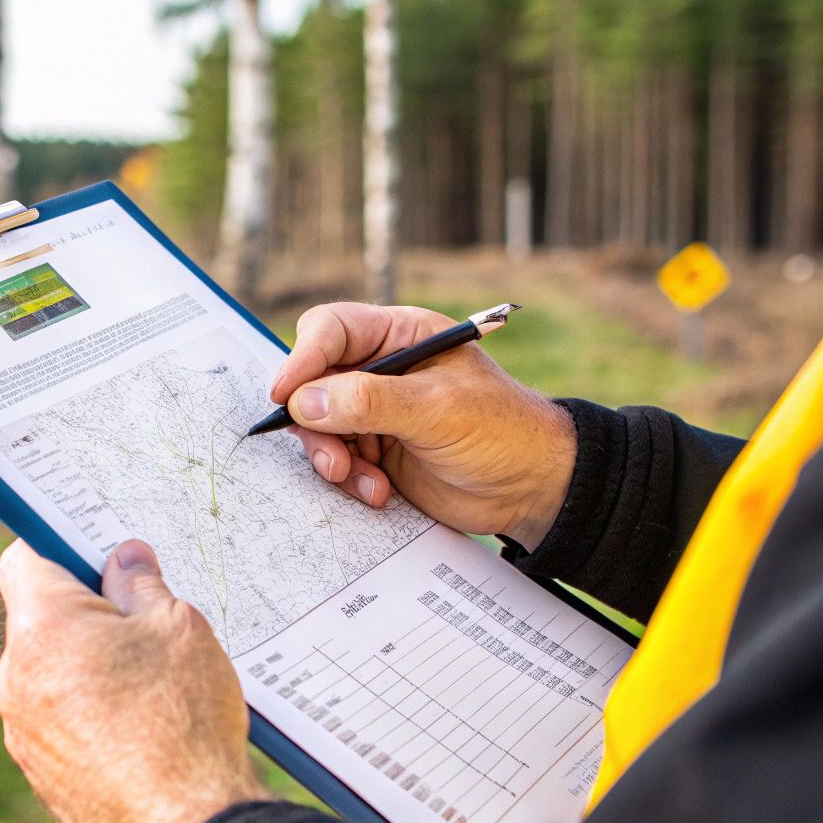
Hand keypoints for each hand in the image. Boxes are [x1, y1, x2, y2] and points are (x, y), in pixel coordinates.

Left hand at [0, 538, 264, 822]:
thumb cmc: (183, 724)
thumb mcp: (177, 628)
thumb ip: (142, 584)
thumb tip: (125, 558)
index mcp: (40, 628)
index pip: (24, 558)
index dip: (60, 544)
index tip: (93, 548)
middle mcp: (14, 679)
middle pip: (38, 619)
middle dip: (85, 612)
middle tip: (142, 621)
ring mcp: (22, 732)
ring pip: (49, 673)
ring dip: (87, 667)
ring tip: (150, 684)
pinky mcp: (40, 774)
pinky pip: (58, 721)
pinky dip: (90, 714)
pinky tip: (141, 727)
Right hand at [270, 303, 575, 550]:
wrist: (534, 490)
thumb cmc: (503, 433)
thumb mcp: (437, 410)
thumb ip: (368, 401)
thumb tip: (305, 401)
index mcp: (401, 336)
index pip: (331, 330)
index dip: (303, 359)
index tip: (288, 395)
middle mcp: (381, 369)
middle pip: (314, 381)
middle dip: (315, 422)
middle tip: (332, 457)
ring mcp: (375, 412)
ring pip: (318, 425)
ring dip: (332, 457)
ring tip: (359, 479)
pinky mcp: (376, 450)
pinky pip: (337, 459)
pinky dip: (349, 479)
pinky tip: (378, 491)